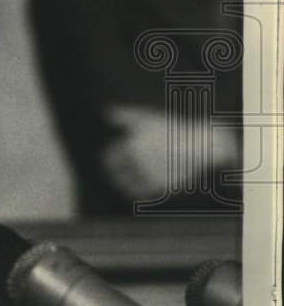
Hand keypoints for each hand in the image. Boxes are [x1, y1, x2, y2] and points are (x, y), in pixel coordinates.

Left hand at [101, 105, 239, 199]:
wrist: (199, 145)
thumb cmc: (171, 129)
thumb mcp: (147, 117)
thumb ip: (125, 115)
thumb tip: (107, 112)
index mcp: (132, 146)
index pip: (110, 158)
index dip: (109, 158)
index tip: (111, 157)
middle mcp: (138, 162)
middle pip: (116, 172)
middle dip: (114, 171)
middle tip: (114, 171)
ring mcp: (150, 175)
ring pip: (126, 184)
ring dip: (122, 183)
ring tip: (121, 181)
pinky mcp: (161, 186)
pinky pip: (141, 192)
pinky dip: (135, 192)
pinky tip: (134, 188)